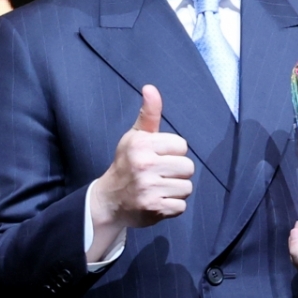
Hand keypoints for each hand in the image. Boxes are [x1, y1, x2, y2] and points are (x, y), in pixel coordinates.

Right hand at [88, 85, 193, 256]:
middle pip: (188, 167)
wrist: (109, 200)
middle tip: (160, 175)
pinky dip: (172, 207)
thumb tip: (150, 88)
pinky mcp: (154, 209)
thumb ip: (149, 114)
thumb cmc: (127, 163)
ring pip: (187, 187)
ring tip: (158, 188)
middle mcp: (144, 165)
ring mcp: (148, 189)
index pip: (182, 146)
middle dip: (177, 172)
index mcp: (141, 144)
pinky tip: (157, 201)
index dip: (173, 152)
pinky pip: (181, 206)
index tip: (158, 157)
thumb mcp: (135, 136)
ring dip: (176, 190)